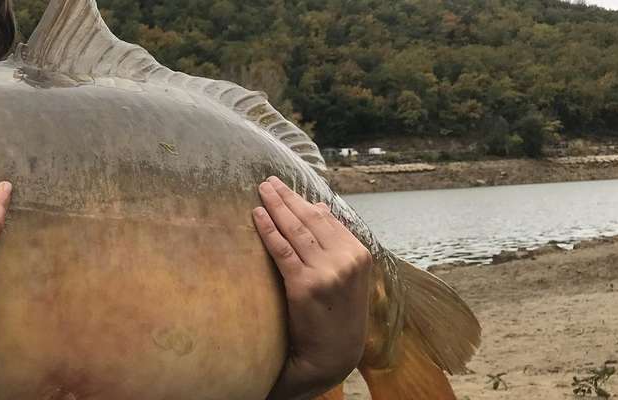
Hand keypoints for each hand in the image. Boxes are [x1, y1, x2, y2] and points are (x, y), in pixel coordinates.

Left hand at [255, 176, 370, 399]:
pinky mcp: (304, 285)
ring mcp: (326, 272)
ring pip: (295, 230)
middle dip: (287, 197)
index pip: (326, 219)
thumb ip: (336, 243)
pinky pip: (282, 250)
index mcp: (359, 254)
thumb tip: (319, 207)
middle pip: (310, 220)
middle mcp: (346, 259)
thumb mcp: (348, 276)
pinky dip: (268, 230)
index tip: (285, 187)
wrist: (332, 353)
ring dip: (275, 206)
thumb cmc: (338, 313)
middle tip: (267, 181)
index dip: (303, 201)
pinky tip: (257, 215)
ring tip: (261, 191)